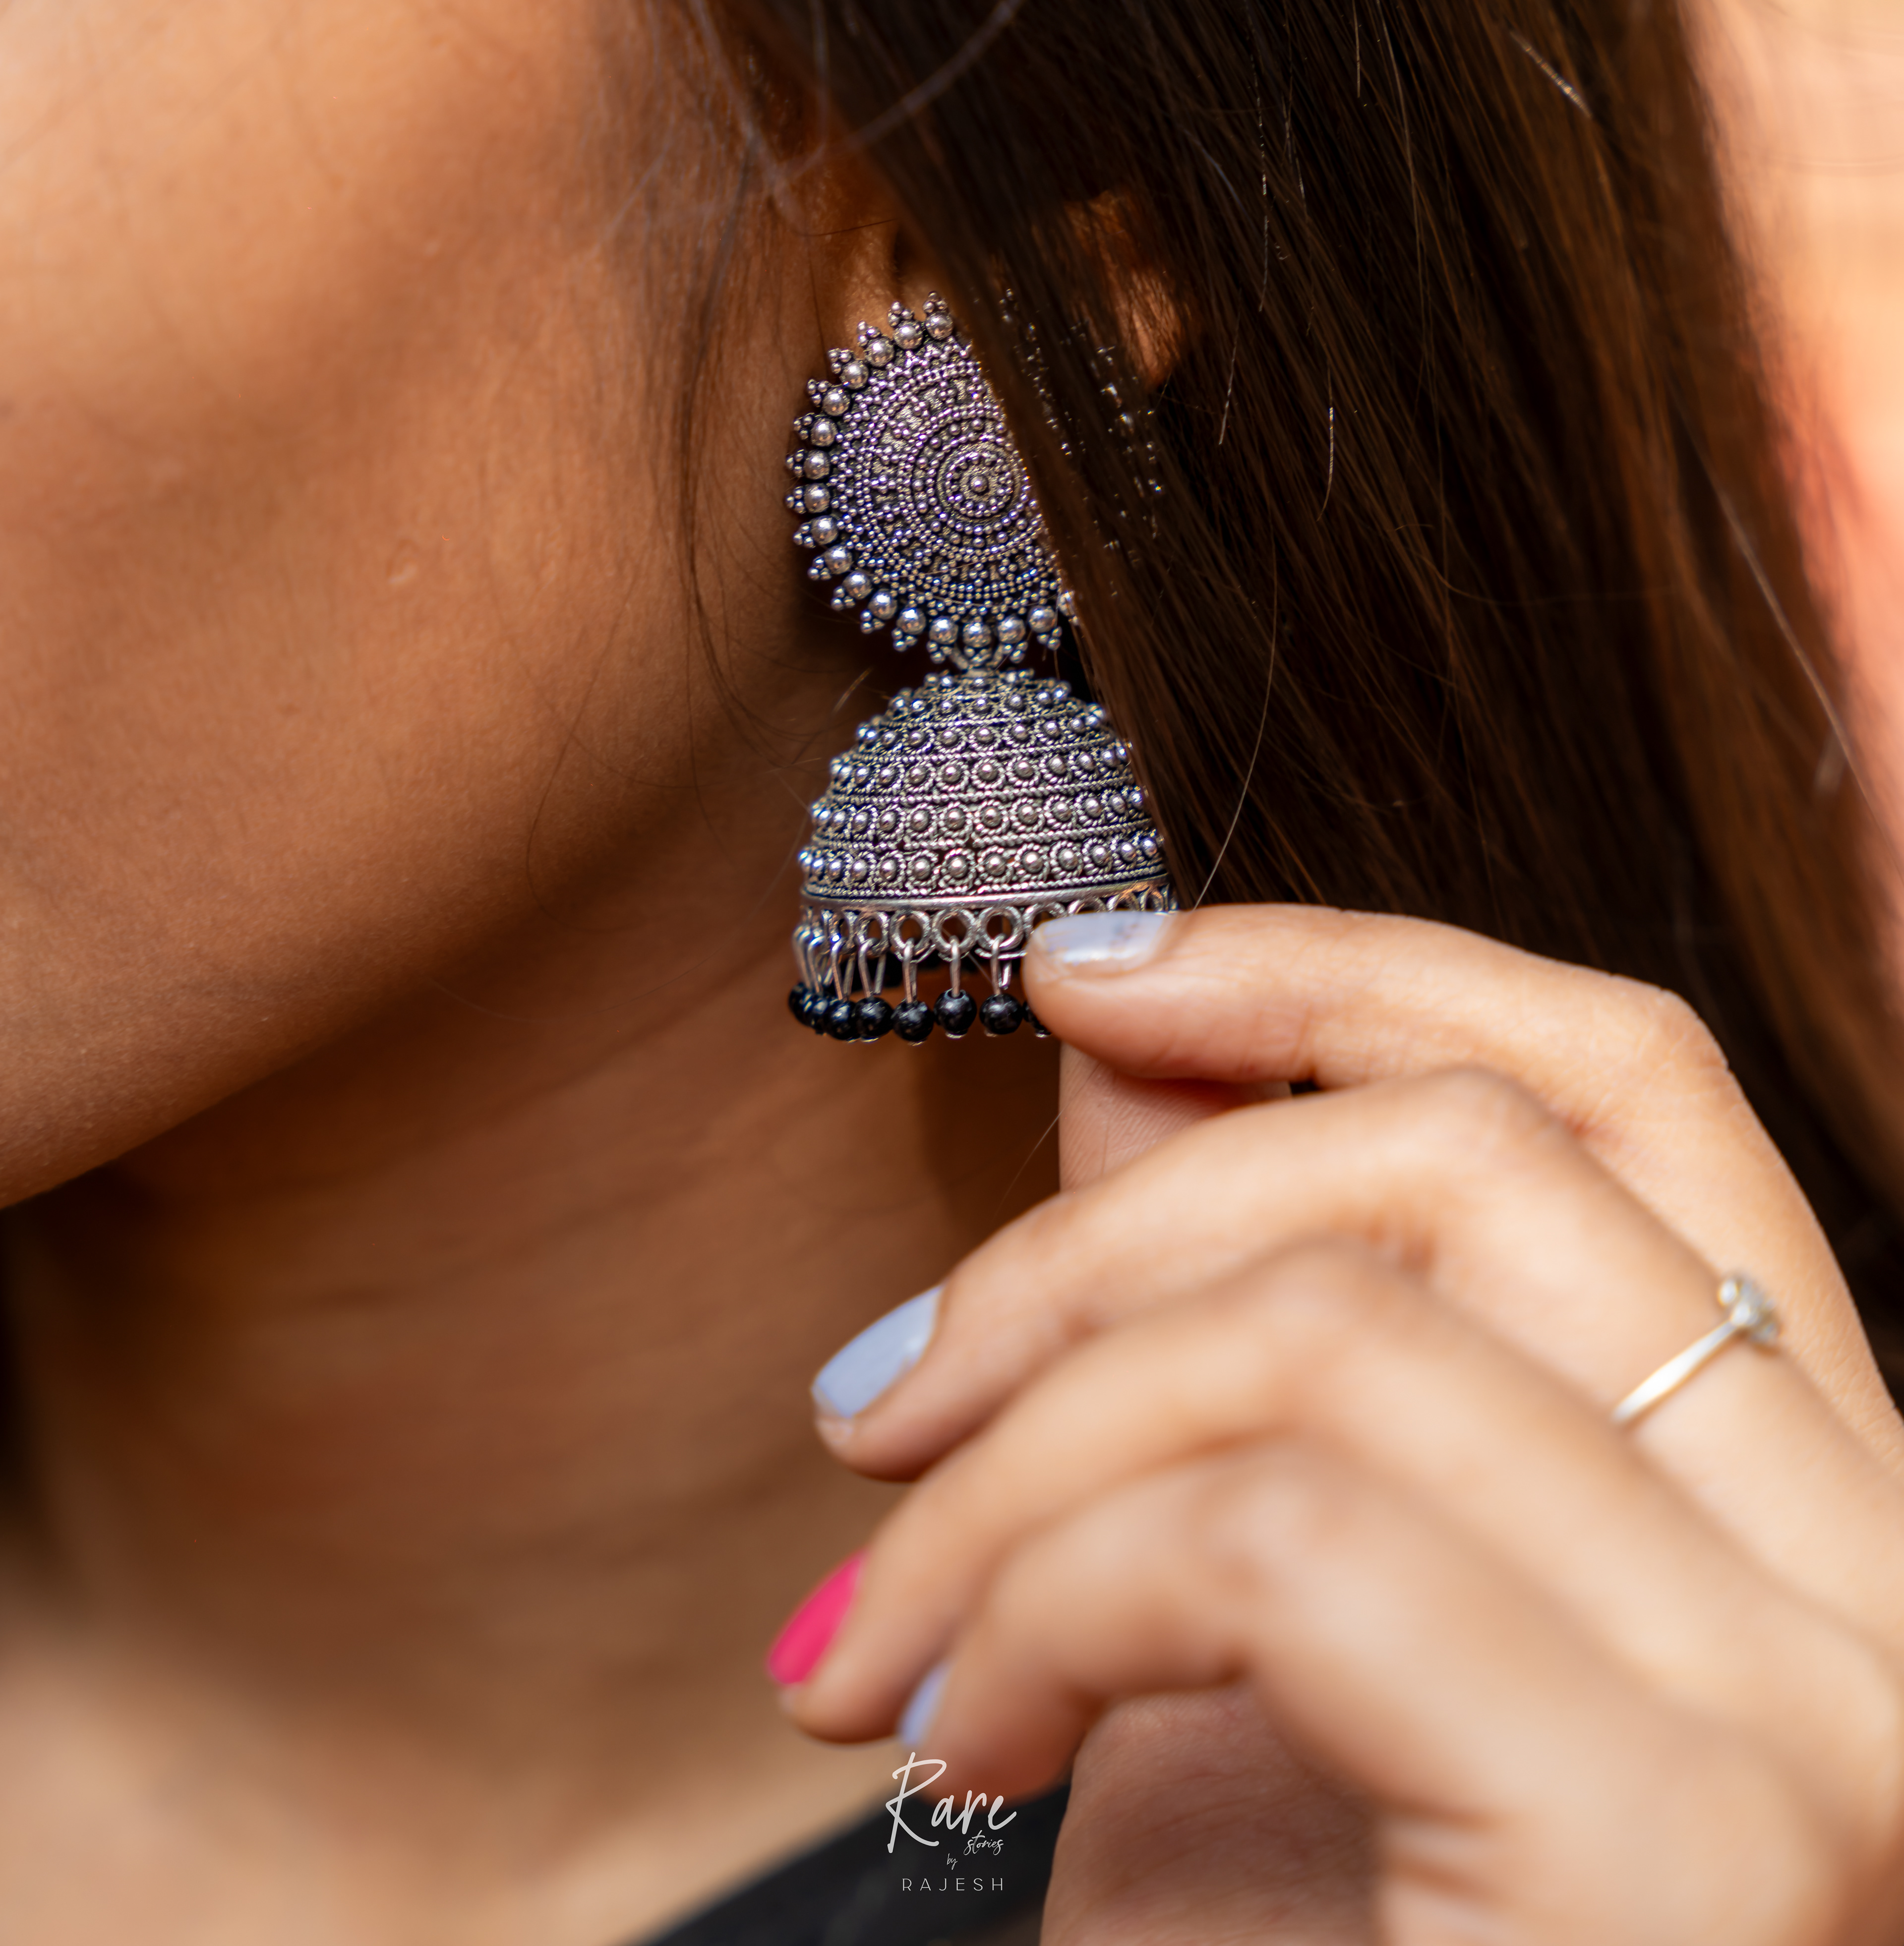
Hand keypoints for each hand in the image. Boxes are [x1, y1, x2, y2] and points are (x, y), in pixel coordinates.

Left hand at [785, 907, 1903, 1942]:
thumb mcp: (1229, 1628)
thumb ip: (1220, 1322)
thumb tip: (1133, 1036)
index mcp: (1806, 1530)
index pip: (1642, 1098)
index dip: (1363, 970)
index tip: (1086, 967)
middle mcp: (1890, 1604)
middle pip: (1477, 1167)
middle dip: (1099, 1227)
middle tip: (874, 1399)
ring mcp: (1835, 1730)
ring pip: (1352, 1328)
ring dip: (1021, 1445)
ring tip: (866, 1634)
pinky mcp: (1702, 1841)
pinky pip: (1292, 1530)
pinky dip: (1042, 1599)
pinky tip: (951, 1751)